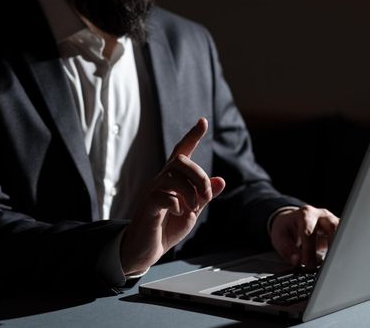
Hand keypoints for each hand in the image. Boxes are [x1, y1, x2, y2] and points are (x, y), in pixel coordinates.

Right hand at [120, 118, 225, 274]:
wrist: (147, 249)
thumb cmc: (167, 227)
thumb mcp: (192, 210)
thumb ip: (205, 196)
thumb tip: (221, 180)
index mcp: (173, 180)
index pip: (182, 152)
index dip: (192, 136)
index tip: (203, 121)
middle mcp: (161, 181)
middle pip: (180, 161)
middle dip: (199, 175)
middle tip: (205, 196)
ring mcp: (152, 192)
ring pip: (173, 176)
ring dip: (191, 192)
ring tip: (194, 208)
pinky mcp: (148, 206)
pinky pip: (163, 196)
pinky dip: (177, 204)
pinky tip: (178, 213)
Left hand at [270, 205, 338, 269]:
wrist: (291, 222)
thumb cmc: (286, 230)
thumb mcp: (280, 238)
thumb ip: (288, 250)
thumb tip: (298, 261)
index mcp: (305, 215)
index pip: (309, 233)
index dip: (308, 251)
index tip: (307, 265)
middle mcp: (321, 216)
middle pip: (332, 228)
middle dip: (331, 247)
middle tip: (326, 266)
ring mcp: (333, 222)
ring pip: (343, 233)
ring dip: (340, 249)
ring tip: (335, 265)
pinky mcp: (339, 231)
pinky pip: (346, 239)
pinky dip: (343, 251)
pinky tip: (339, 262)